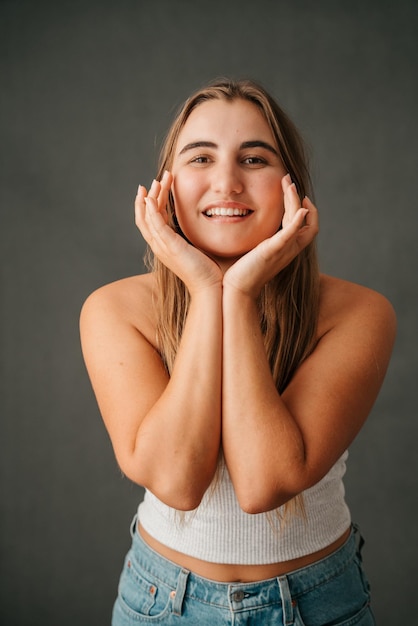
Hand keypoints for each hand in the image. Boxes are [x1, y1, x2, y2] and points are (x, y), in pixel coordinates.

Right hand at [135, 171, 221, 293]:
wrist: (211, 288)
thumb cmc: (208, 271)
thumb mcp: (197, 249)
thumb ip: (193, 236)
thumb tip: (201, 222)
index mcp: (165, 246)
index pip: (150, 221)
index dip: (149, 204)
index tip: (154, 187)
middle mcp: (159, 246)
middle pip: (145, 217)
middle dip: (148, 196)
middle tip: (155, 179)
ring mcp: (163, 247)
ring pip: (148, 218)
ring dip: (151, 197)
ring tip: (157, 181)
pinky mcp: (171, 247)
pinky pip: (156, 225)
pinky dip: (151, 210)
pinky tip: (152, 198)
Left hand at [223, 175, 318, 297]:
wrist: (236, 290)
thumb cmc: (240, 272)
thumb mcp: (254, 250)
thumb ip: (259, 238)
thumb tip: (250, 223)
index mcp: (286, 248)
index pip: (306, 226)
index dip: (306, 209)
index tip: (294, 192)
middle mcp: (289, 249)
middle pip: (307, 220)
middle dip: (300, 198)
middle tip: (289, 180)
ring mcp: (284, 250)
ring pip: (301, 221)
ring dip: (296, 200)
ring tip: (289, 184)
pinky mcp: (273, 250)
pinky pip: (292, 233)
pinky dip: (299, 219)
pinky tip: (301, 208)